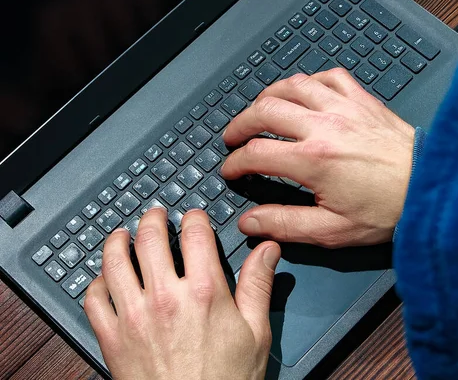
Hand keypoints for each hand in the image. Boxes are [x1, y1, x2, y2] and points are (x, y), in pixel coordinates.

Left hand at [84, 208, 280, 379]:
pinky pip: (93, 299)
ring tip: (122, 234)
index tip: (193, 216)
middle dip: (152, 219)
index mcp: (204, 292)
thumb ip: (258, 285)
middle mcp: (165, 297)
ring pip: (115, 262)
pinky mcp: (112, 338)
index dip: (194, 218)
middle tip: (154, 215)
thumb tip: (267, 250)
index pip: (195, 234)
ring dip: (117, 241)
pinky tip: (105, 278)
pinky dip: (96, 282)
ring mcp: (134, 317)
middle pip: (149, 238)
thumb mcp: (256, 332)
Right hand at [221, 69, 414, 247]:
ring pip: (292, 86)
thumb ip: (286, 224)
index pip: (256, 153)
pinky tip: (304, 92)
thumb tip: (251, 222)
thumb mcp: (333, 229)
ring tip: (259, 109)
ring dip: (268, 96)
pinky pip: (328, 76)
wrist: (432, 187)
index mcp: (314, 159)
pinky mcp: (362, 100)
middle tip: (232, 137)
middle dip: (240, 124)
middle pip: (264, 111)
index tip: (231, 170)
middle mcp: (324, 126)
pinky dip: (309, 81)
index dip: (235, 163)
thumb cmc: (390, 209)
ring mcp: (344, 107)